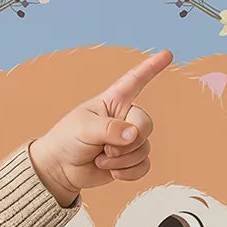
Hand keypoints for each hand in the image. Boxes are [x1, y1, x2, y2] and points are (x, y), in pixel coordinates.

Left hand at [28, 48, 172, 205]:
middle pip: (146, 125)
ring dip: (121, 160)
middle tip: (105, 149)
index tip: (167, 54)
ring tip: (100, 159)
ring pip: (144, 149)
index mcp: (114, 101)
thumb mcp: (84, 128)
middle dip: (127, 141)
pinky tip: (112, 171)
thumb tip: (133, 135)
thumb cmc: (67, 140)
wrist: (59, 169)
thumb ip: (110, 129)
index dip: (151, 68)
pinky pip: (143, 166)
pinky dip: (127, 172)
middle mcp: (125, 118)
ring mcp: (128, 140)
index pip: (135, 81)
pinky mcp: (129, 161)